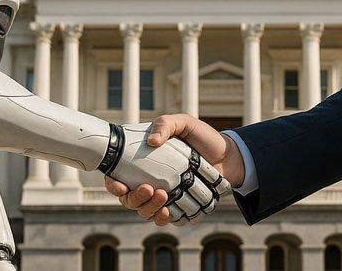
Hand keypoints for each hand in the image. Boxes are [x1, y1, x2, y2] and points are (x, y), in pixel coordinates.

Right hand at [104, 114, 244, 225]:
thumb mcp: (184, 122)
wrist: (228, 156)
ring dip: (148, 209)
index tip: (120, 185)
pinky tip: (168, 212)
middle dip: (134, 199)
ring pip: (144, 212)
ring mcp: (162, 195)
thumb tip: (152, 141)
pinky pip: (164, 219)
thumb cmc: (202, 138)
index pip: (118, 176)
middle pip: (129, 199)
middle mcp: (148, 180)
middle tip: (148, 188)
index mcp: (143, 161)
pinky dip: (163, 219)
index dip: (113, 184)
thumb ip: (166, 124)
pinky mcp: (177, 207)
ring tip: (163, 196)